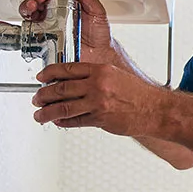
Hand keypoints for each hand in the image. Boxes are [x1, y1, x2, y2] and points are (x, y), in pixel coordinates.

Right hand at [19, 0, 116, 63]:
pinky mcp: (43, 38)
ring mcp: (48, 25)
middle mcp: (54, 12)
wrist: (98, 55)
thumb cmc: (98, 35)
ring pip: (30, 11)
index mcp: (65, 2)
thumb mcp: (97, 13)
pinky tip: (31, 20)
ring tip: (34, 5)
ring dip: (28, 5)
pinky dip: (26, 23)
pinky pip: (30, 30)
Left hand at [31, 62, 164, 136]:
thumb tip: (73, 82)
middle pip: (60, 88)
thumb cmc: (139, 94)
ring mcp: (98, 103)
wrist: (156, 110)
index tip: (40, 78)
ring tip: (40, 115)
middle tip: (36, 98)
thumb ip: (95, 77)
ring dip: (47, 112)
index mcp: (100, 70)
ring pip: (63, 107)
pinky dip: (63, 122)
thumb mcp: (116, 75)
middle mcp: (97, 85)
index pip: (67, 69)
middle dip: (43, 95)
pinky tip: (58, 122)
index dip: (49, 73)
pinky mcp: (100, 119)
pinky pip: (75, 121)